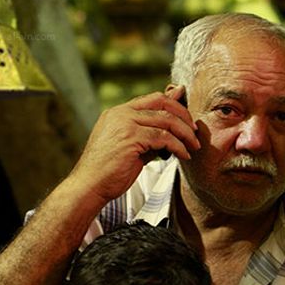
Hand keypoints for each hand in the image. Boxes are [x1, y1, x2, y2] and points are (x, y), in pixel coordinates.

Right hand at [67, 86, 199, 205]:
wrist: (89, 186)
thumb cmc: (111, 171)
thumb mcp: (134, 148)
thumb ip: (152, 135)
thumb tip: (174, 129)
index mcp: (118, 112)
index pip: (153, 98)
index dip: (176, 106)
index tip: (190, 121)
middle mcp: (121, 113)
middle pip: (162, 102)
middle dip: (184, 116)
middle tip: (195, 132)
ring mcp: (125, 123)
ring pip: (166, 119)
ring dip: (185, 133)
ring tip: (194, 146)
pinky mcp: (130, 137)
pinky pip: (164, 137)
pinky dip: (178, 146)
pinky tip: (184, 155)